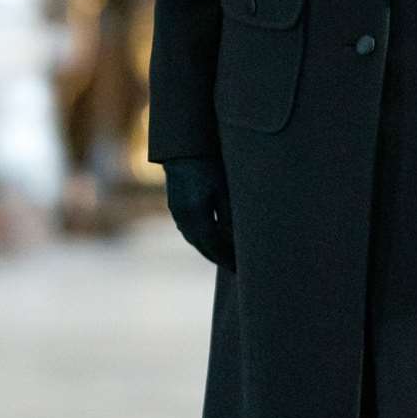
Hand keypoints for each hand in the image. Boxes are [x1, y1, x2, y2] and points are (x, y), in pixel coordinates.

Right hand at [163, 156, 235, 270]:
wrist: (183, 148)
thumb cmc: (208, 165)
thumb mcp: (223, 189)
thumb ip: (229, 216)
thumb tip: (236, 240)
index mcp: (196, 216)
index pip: (214, 247)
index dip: (228, 259)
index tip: (240, 270)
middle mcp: (184, 219)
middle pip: (203, 247)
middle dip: (220, 259)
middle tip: (236, 269)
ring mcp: (177, 214)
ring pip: (195, 240)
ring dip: (210, 251)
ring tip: (226, 258)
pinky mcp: (176, 207)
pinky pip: (190, 231)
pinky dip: (202, 240)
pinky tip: (211, 240)